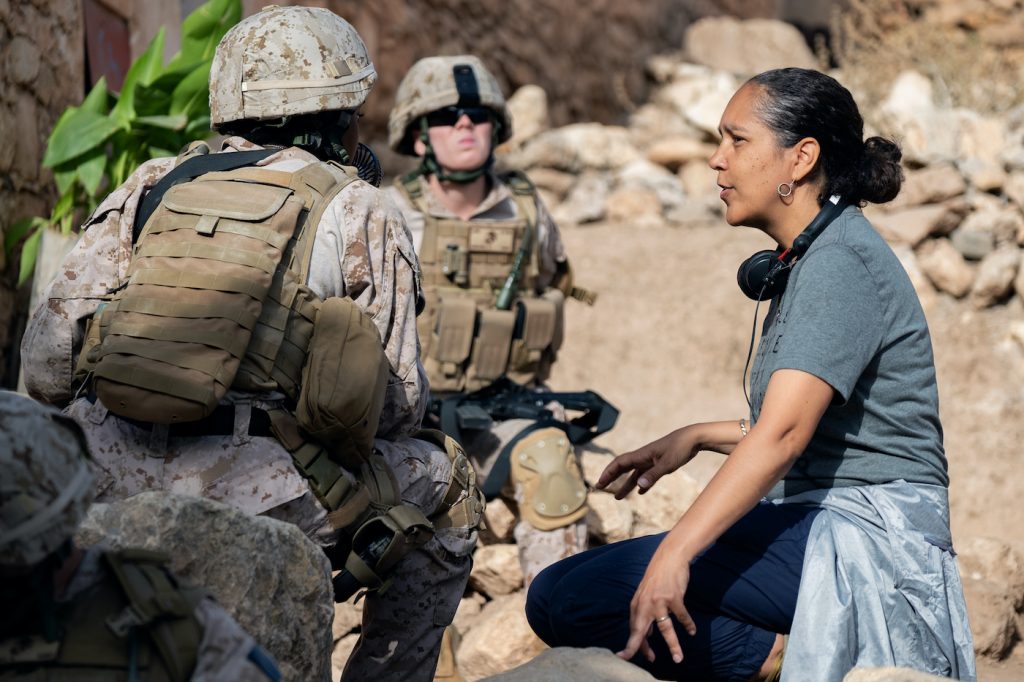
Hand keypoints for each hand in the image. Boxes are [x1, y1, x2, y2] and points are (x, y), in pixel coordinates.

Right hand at [596, 426, 699, 497]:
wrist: (694, 438)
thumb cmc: (681, 448)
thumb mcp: (668, 464)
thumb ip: (653, 475)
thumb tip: (638, 486)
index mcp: (642, 455)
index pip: (619, 463)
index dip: (608, 473)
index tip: (599, 484)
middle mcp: (643, 457)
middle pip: (622, 468)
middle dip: (610, 478)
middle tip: (599, 488)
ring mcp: (652, 460)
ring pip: (634, 474)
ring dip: (625, 485)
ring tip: (617, 497)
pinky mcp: (661, 463)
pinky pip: (647, 475)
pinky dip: (642, 484)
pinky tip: (640, 492)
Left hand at [618, 543, 696, 663]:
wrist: (669, 557)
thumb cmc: (658, 578)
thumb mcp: (646, 596)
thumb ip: (644, 614)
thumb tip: (647, 635)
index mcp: (637, 605)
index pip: (633, 629)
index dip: (633, 644)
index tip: (627, 657)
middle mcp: (645, 604)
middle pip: (640, 630)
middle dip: (640, 648)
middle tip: (646, 661)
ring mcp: (659, 601)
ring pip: (666, 628)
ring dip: (673, 645)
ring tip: (678, 658)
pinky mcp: (674, 597)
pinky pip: (682, 616)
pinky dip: (688, 624)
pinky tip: (692, 631)